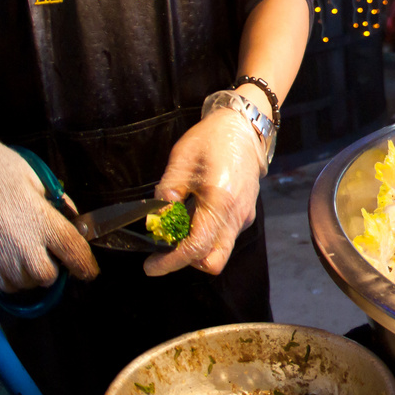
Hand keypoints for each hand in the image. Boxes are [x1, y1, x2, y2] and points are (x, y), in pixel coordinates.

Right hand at [0, 112, 98, 293]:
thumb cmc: (4, 171)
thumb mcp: (40, 181)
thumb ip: (60, 206)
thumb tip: (77, 225)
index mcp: (40, 218)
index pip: (72, 250)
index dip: (85, 266)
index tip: (89, 272)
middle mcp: (19, 242)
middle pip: (46, 276)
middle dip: (53, 270)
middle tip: (49, 257)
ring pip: (23, 284)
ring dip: (31, 276)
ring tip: (26, 257)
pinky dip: (10, 279)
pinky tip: (10, 261)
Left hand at [147, 101, 264, 275]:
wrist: (244, 128)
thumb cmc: (212, 139)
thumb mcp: (182, 159)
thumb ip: (168, 191)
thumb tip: (156, 220)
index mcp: (221, 200)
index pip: (196, 247)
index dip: (170, 262)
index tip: (150, 266)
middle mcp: (237, 215)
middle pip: (213, 261)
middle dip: (187, 262)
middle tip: (166, 249)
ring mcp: (243, 217)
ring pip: (219, 252)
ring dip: (196, 249)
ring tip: (177, 227)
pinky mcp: (244, 215)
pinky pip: (223, 238)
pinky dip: (205, 237)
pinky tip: (193, 216)